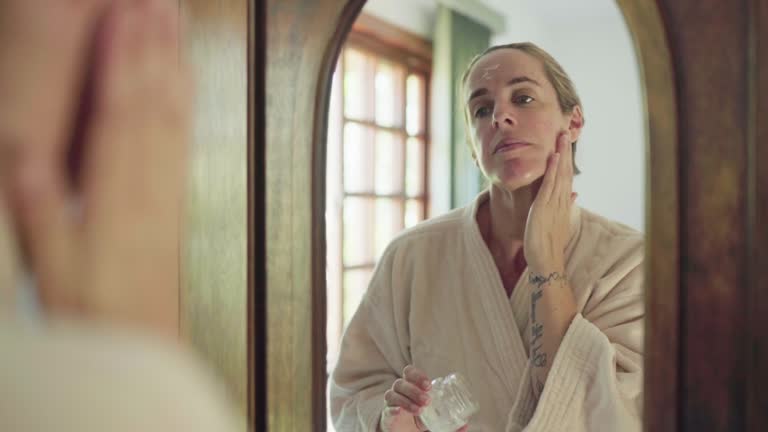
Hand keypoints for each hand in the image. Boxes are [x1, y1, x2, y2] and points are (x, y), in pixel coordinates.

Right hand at [1, 0, 190, 338]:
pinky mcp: (175, 198)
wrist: (139, 341)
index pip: (118, 115)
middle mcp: (149, 183)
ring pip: (173, 115)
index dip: (120, 63)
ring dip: (173, 65)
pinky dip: (184, 102)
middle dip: (152, 47)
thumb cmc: (93, 306)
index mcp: (116, 194)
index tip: (121, 18)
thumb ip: (38, 209)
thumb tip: (20, 151)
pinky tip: (184, 78)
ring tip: (172, 22)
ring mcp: (167, 188)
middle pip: (152, 103)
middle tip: (153, 0)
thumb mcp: (53, 267)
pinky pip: (183, 140)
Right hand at [380, 365, 467, 431]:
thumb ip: (449, 422)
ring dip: (406, 400)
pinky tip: (400, 411)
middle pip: (400, 383)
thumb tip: (466, 425)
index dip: (417, 375)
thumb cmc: (419, 420)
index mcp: (410, 387)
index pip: (409, 372)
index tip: (428, 384)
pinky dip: (392, 409)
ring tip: (420, 410)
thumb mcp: (434, 419)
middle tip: (428, 400)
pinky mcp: (386, 416)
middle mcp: (399, 392)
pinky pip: (387, 409)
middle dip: (414, 389)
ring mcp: (391, 404)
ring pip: (392, 394)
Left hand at [524, 132, 576, 274]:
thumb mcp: (558, 222)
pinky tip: (554, 156)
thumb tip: (575, 194)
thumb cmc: (550, 244)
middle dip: (566, 151)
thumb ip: (566, 206)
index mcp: (563, 203)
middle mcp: (561, 201)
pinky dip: (553, 170)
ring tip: (562, 136)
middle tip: (566, 131)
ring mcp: (554, 203)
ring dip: (561, 154)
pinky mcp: (544, 207)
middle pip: (566, 171)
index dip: (567, 159)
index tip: (566, 143)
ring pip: (560, 174)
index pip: (566, 177)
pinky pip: (550, 185)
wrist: (547, 261)